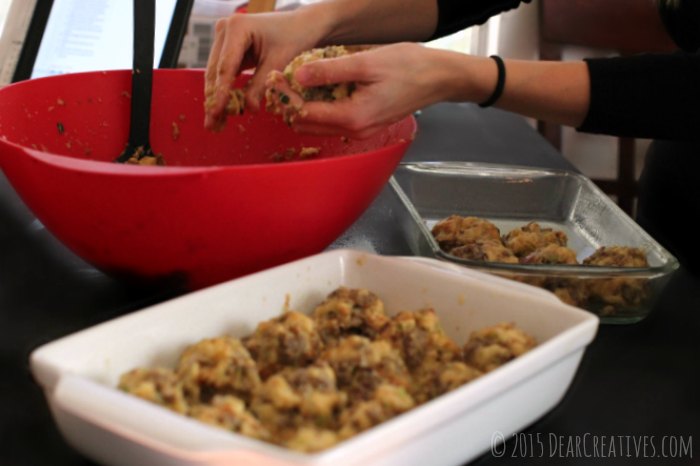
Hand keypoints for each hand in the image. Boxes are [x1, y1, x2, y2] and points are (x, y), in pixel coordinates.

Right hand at [203, 10, 321, 129]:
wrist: (304, 26)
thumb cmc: (295, 37)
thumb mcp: (279, 62)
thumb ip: (261, 85)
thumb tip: (248, 109)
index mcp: (237, 27)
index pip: (226, 66)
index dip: (220, 92)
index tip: (216, 112)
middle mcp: (226, 30)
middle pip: (216, 71)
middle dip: (214, 99)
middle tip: (211, 125)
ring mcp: (225, 39)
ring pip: (217, 74)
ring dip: (217, 99)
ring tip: (214, 124)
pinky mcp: (230, 49)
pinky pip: (225, 74)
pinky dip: (225, 92)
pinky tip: (223, 113)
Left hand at [290, 43, 451, 138]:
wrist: (438, 78)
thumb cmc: (409, 67)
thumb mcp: (366, 62)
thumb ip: (330, 70)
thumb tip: (299, 75)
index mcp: (353, 117)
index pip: (305, 112)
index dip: (286, 96)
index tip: (274, 78)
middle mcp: (355, 131)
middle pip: (308, 124)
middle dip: (291, 104)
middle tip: (281, 80)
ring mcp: (360, 131)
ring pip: (319, 125)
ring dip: (304, 107)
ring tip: (295, 82)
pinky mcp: (365, 125)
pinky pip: (334, 121)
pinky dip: (321, 107)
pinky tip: (319, 87)